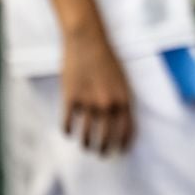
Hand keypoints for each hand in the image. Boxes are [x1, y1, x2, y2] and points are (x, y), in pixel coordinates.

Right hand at [61, 31, 133, 155]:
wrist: (88, 40)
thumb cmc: (107, 59)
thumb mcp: (122, 80)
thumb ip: (121, 99)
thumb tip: (117, 120)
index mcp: (124, 99)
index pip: (127, 130)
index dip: (123, 144)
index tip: (120, 151)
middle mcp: (108, 104)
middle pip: (106, 137)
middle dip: (104, 149)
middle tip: (101, 154)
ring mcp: (88, 102)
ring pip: (86, 134)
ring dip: (86, 144)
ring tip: (86, 146)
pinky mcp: (70, 98)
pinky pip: (68, 123)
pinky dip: (68, 131)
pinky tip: (68, 132)